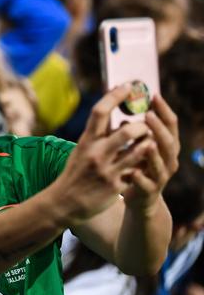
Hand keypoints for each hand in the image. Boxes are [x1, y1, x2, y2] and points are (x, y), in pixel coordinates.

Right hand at [51, 85, 152, 223]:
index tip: (127, 86)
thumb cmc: (75, 173)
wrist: (63, 203)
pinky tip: (145, 162)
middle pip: (127, 132)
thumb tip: (111, 112)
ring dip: (148, 144)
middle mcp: (96, 154)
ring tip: (148, 141)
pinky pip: (138, 171)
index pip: (100, 112)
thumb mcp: (81, 150)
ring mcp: (108, 171)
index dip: (115, 96)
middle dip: (141, 126)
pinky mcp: (116, 186)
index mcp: (86, 141)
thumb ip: (97, 135)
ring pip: (138, 151)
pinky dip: (144, 164)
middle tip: (145, 125)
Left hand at [122, 95, 179, 215]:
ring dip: (155, 152)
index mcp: (165, 146)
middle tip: (149, 114)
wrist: (140, 200)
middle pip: (169, 141)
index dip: (164, 110)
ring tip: (148, 141)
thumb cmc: (138, 168)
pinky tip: (133, 172)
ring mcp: (160, 176)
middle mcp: (168, 159)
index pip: (170, 124)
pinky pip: (146, 184)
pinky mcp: (149, 191)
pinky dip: (140, 178)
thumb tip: (124, 106)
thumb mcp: (139, 147)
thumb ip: (136, 130)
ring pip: (162, 163)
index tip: (154, 95)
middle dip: (160, 128)